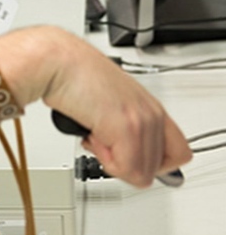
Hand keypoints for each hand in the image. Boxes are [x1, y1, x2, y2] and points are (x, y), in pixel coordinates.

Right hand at [0, 27, 191, 187]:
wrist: (57, 62)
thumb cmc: (73, 77)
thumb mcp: (109, 103)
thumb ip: (124, 127)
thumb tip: (124, 157)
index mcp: (151, 108)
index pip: (177, 153)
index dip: (152, 164)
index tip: (130, 160)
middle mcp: (152, 114)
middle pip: (157, 168)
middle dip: (126, 164)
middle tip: (105, 143)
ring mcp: (141, 121)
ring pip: (140, 172)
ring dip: (111, 161)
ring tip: (95, 134)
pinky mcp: (126, 127)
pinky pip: (124, 168)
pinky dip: (103, 158)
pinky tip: (91, 133)